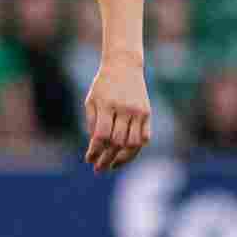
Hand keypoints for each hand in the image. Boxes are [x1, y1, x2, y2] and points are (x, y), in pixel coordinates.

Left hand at [83, 57, 151, 171]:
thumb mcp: (91, 100)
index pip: (102, 135)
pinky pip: (145, 137)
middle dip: (107, 158)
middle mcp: (124, 110)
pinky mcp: (148, 113)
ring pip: (134, 143)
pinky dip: (137, 148)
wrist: (124, 66)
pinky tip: (126, 154)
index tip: (88, 160)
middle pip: (117, 142)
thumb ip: (93, 122)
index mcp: (107, 106)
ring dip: (123, 158)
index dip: (95, 151)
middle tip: (99, 169)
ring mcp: (138, 112)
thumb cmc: (103, 85)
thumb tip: (95, 145)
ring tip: (112, 165)